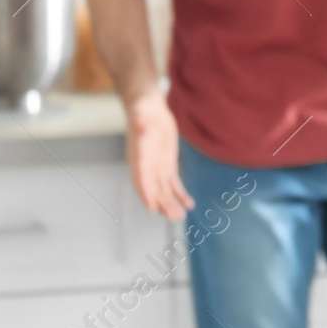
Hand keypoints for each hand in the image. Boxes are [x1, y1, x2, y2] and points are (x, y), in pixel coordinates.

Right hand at [125, 88, 194, 221]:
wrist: (150, 111)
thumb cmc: (143, 112)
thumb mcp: (141, 114)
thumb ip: (140, 121)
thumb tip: (140, 120)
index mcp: (137, 158)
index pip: (140, 179)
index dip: (146, 193)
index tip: (152, 208)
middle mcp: (145, 168)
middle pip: (154, 190)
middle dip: (163, 204)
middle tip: (174, 217)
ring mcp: (156, 169)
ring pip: (164, 191)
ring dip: (172, 204)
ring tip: (181, 216)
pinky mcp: (167, 167)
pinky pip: (174, 184)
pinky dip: (181, 195)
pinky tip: (189, 204)